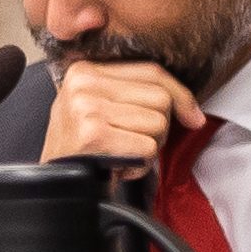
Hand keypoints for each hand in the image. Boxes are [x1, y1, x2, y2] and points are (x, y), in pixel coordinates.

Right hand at [37, 58, 204, 172]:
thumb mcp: (104, 107)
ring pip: (158, 123)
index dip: (181, 96)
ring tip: (121, 153)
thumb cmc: (84, 146)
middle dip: (158, 127)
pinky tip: (117, 165)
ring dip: (148, 147)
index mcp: (87, 69)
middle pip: (160, 98)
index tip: (193, 117)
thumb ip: (144, 95)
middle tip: (132, 142)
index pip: (153, 72)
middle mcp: (83, 83)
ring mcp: (86, 107)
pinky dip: (140, 164)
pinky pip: (147, 147)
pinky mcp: (92, 134)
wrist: (54, 182)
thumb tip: (196, 115)